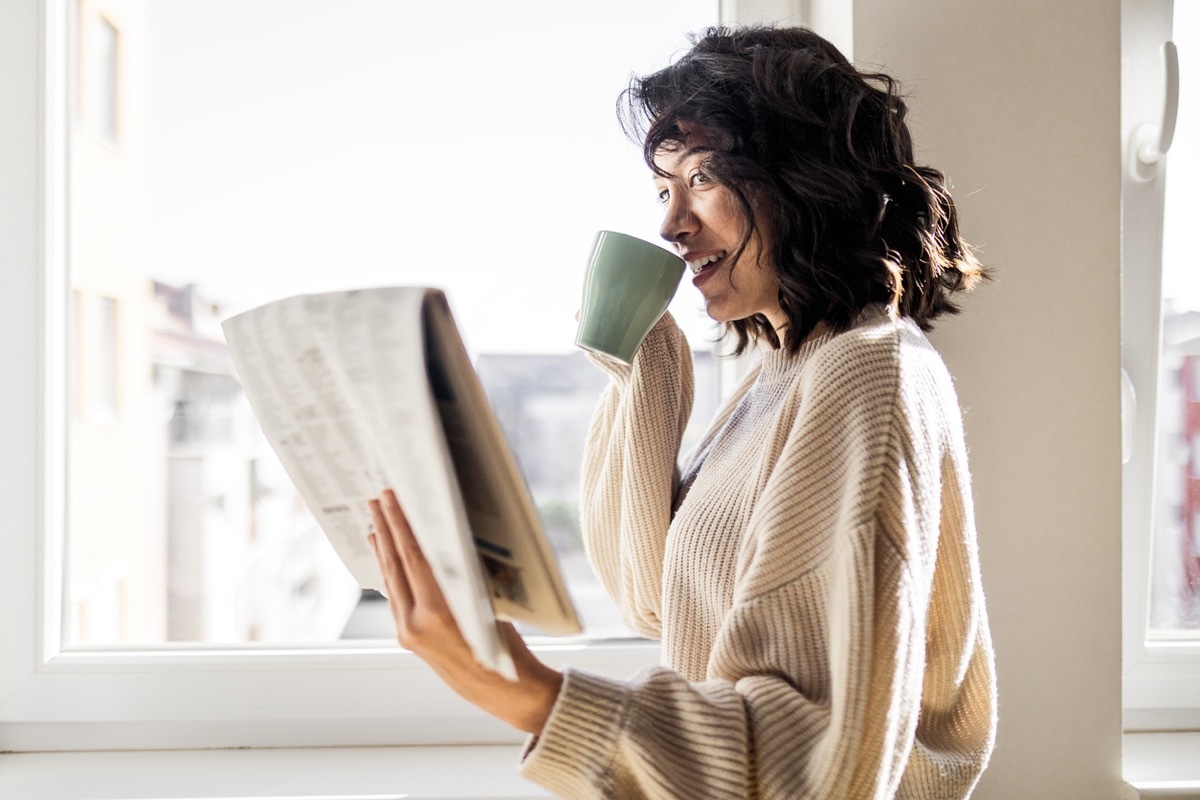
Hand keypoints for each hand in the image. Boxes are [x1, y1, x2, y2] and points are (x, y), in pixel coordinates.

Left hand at [367, 489, 562, 734]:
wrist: (499, 688)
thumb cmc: (505, 643)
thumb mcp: (488, 600)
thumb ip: (463, 572)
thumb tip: (444, 535)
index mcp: (438, 611)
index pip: (414, 556)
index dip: (401, 524)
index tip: (392, 498)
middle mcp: (415, 622)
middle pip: (395, 564)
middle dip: (386, 528)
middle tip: (377, 499)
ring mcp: (407, 631)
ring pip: (391, 580)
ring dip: (383, 548)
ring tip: (374, 520)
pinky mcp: (407, 637)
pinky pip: (396, 596)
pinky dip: (390, 571)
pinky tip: (386, 555)